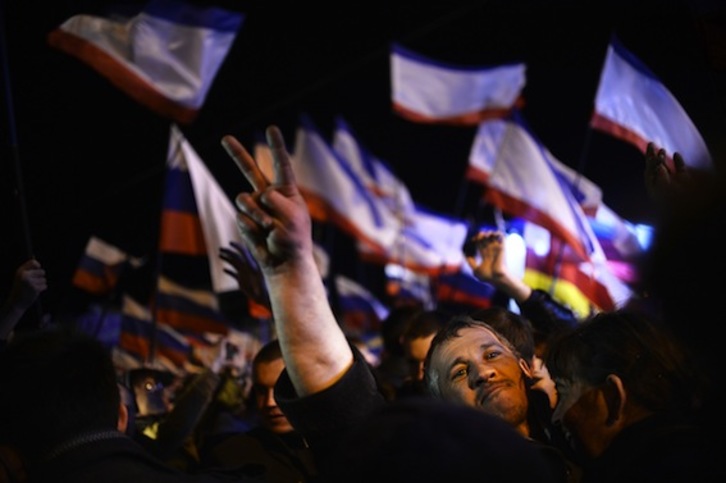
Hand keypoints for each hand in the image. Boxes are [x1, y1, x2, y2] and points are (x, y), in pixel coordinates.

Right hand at [8, 259, 46, 310]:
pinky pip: (45, 286)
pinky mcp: (35, 288)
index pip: (34, 262)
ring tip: (32, 288)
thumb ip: (28, 268)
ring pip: (44, 280)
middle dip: (40, 277)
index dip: (38, 265)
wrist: (16, 302)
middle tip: (33, 282)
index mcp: (20, 271)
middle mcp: (25, 275)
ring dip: (40, 284)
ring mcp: (30, 282)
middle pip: (42, 272)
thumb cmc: (20, 288)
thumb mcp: (21, 277)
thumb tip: (35, 258)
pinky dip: (41, 289)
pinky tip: (34, 292)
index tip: (38, 268)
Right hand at [219, 241, 269, 309]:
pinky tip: (224, 269)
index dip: (237, 247)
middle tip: (220, 249)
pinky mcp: (241, 281)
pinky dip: (229, 271)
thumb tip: (249, 261)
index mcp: (252, 264)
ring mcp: (244, 274)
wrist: (265, 297)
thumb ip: (252, 268)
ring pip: (234, 264)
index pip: (244, 252)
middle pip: (236, 257)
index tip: (230, 243)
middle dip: (229, 252)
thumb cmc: (263, 287)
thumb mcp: (257, 277)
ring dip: (227, 259)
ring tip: (220, 254)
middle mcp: (247, 267)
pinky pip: (234, 274)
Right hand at [222, 125, 312, 274]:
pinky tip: (261, 235)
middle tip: (225, 138)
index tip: (271, 128)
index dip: (276, 146)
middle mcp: (269, 195)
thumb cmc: (293, 240)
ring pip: (244, 198)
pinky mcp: (245, 219)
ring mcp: (255, 207)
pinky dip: (251, 225)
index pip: (281, 164)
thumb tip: (259, 195)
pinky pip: (241, 215)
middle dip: (237, 154)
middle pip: (250, 170)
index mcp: (286, 191)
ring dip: (256, 213)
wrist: (283, 263)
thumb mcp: (292, 216)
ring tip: (268, 228)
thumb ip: (276, 200)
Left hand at [465, 230, 531, 302]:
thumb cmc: (487, 276)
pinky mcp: (501, 247)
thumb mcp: (475, 270)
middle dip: (480, 236)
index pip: (479, 244)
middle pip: (484, 239)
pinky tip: (491, 235)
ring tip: (484, 235)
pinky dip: (497, 233)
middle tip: (477, 237)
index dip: (475, 240)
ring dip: (488, 233)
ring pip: (492, 236)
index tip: (472, 241)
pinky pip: (501, 236)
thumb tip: (466, 254)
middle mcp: (491, 251)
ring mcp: (496, 248)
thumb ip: (471, 262)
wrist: (497, 278)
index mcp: (485, 255)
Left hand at [644, 142, 690, 203]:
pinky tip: (676, 154)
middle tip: (650, 144)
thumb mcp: (665, 190)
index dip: (650, 163)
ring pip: (666, 166)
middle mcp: (662, 182)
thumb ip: (661, 178)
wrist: (689, 206)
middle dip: (652, 156)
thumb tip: (660, 167)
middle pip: (655, 167)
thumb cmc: (673, 201)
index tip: (652, 156)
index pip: (649, 172)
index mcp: (654, 186)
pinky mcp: (684, 179)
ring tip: (661, 150)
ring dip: (663, 157)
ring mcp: (673, 180)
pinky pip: (680, 168)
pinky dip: (678, 161)